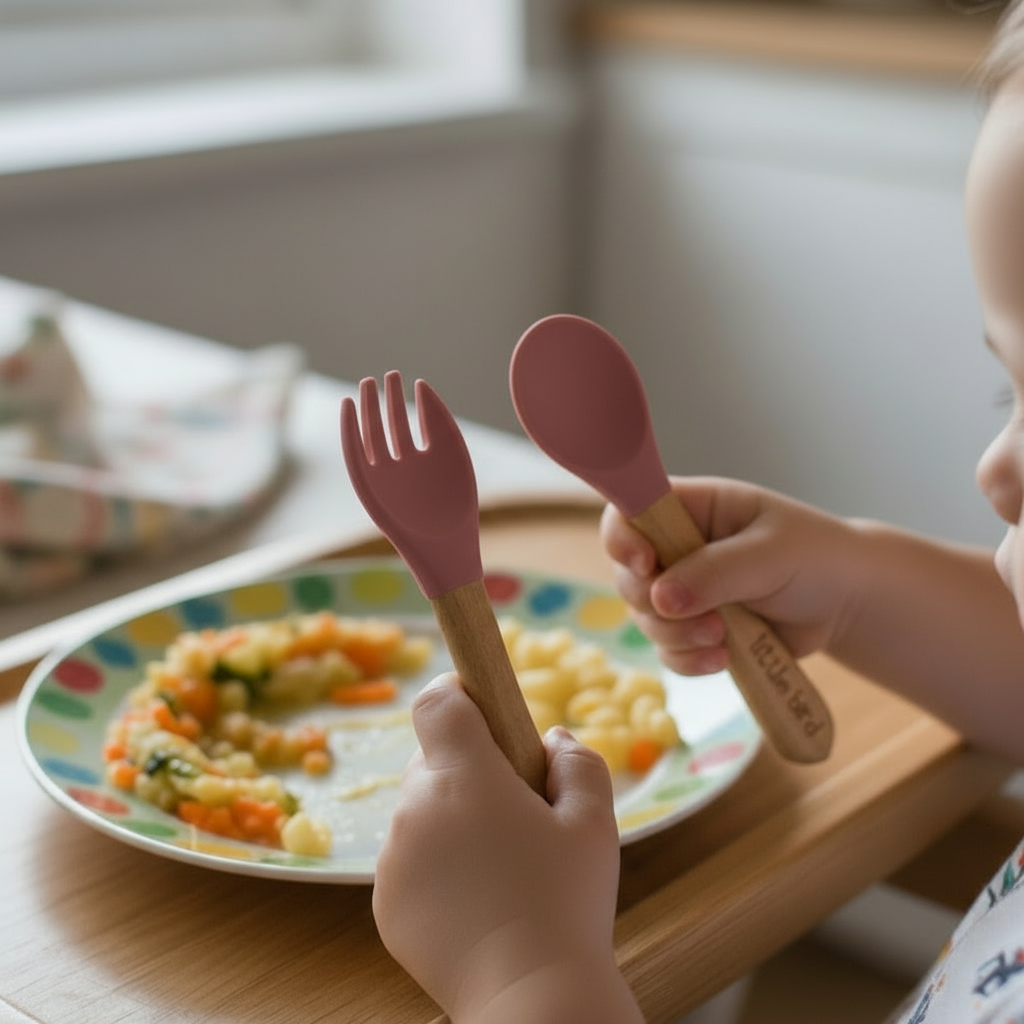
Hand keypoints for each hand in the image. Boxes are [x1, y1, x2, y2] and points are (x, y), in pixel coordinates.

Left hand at [372, 673, 641, 1023]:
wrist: (531, 997)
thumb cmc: (568, 903)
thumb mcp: (595, 820)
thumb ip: (577, 760)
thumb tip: (552, 738)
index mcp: (464, 777)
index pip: (437, 702)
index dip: (459, 695)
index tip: (484, 711)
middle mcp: (415, 810)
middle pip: (433, 759)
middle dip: (469, 768)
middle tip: (515, 810)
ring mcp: (393, 859)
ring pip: (421, 810)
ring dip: (451, 817)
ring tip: (500, 864)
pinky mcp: (385, 902)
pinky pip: (409, 857)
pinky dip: (436, 862)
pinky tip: (478, 898)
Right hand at [600, 477, 860, 676]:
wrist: (846, 603)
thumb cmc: (815, 557)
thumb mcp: (771, 554)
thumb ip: (716, 571)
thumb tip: (663, 598)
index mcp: (693, 508)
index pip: (629, 511)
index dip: (623, 538)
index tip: (646, 566)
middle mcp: (677, 546)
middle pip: (628, 573)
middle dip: (655, 603)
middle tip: (703, 617)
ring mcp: (683, 589)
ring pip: (645, 617)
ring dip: (676, 635)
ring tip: (721, 639)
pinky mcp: (693, 628)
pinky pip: (667, 649)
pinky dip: (687, 659)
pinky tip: (723, 658)